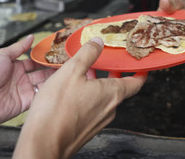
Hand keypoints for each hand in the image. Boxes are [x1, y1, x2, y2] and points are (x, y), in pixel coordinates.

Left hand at [0, 35, 55, 140]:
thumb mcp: (2, 55)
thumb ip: (18, 47)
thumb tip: (31, 37)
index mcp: (13, 66)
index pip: (34, 61)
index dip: (45, 58)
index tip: (58, 54)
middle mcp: (19, 78)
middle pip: (40, 73)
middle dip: (52, 68)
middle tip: (66, 64)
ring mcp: (22, 91)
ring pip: (42, 84)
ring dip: (52, 79)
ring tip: (65, 73)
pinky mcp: (24, 104)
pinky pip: (38, 97)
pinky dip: (47, 92)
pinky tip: (56, 85)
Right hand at [14, 38, 147, 157]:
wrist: (43, 142)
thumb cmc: (57, 110)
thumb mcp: (71, 71)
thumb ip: (87, 54)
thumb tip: (97, 43)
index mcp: (112, 93)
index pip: (136, 82)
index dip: (140, 72)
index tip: (141, 65)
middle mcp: (109, 109)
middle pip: (118, 88)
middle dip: (112, 74)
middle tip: (107, 62)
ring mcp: (98, 121)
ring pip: (103, 99)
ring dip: (96, 85)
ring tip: (82, 74)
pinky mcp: (86, 129)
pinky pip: (92, 109)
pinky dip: (87, 97)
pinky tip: (72, 93)